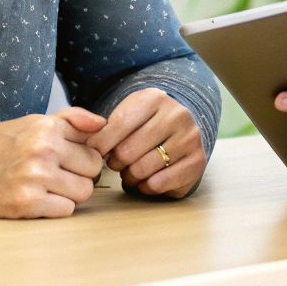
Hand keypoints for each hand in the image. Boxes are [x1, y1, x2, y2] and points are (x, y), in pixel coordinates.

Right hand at [0, 107, 105, 217]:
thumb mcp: (29, 122)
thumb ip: (70, 120)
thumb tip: (103, 125)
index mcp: (46, 127)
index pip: (94, 147)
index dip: (83, 156)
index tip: (67, 160)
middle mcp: (43, 150)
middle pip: (93, 171)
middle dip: (78, 176)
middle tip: (54, 176)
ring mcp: (34, 178)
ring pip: (83, 193)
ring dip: (68, 194)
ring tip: (44, 187)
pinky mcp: (25, 204)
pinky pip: (65, 211)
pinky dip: (54, 209)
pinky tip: (33, 200)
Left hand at [87, 88, 206, 197]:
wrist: (183, 126)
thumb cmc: (147, 122)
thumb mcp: (128, 112)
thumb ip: (105, 126)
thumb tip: (89, 145)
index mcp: (155, 99)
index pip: (118, 126)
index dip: (100, 144)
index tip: (94, 152)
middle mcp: (177, 116)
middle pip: (128, 151)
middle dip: (115, 162)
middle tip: (116, 163)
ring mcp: (190, 139)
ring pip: (142, 170)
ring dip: (130, 176)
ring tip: (131, 171)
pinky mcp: (197, 162)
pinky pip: (158, 184)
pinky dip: (146, 186)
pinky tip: (147, 179)